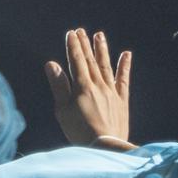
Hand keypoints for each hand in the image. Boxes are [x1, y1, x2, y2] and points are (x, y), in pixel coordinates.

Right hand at [45, 29, 133, 146]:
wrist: (105, 146)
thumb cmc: (80, 132)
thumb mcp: (63, 110)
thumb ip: (59, 85)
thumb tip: (51, 64)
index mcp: (82, 87)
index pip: (76, 61)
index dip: (73, 46)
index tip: (71, 33)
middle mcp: (98, 85)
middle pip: (90, 61)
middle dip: (85, 45)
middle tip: (82, 31)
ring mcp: (112, 92)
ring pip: (106, 66)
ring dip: (102, 50)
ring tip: (99, 35)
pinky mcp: (122, 101)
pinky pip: (124, 80)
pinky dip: (124, 67)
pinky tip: (126, 54)